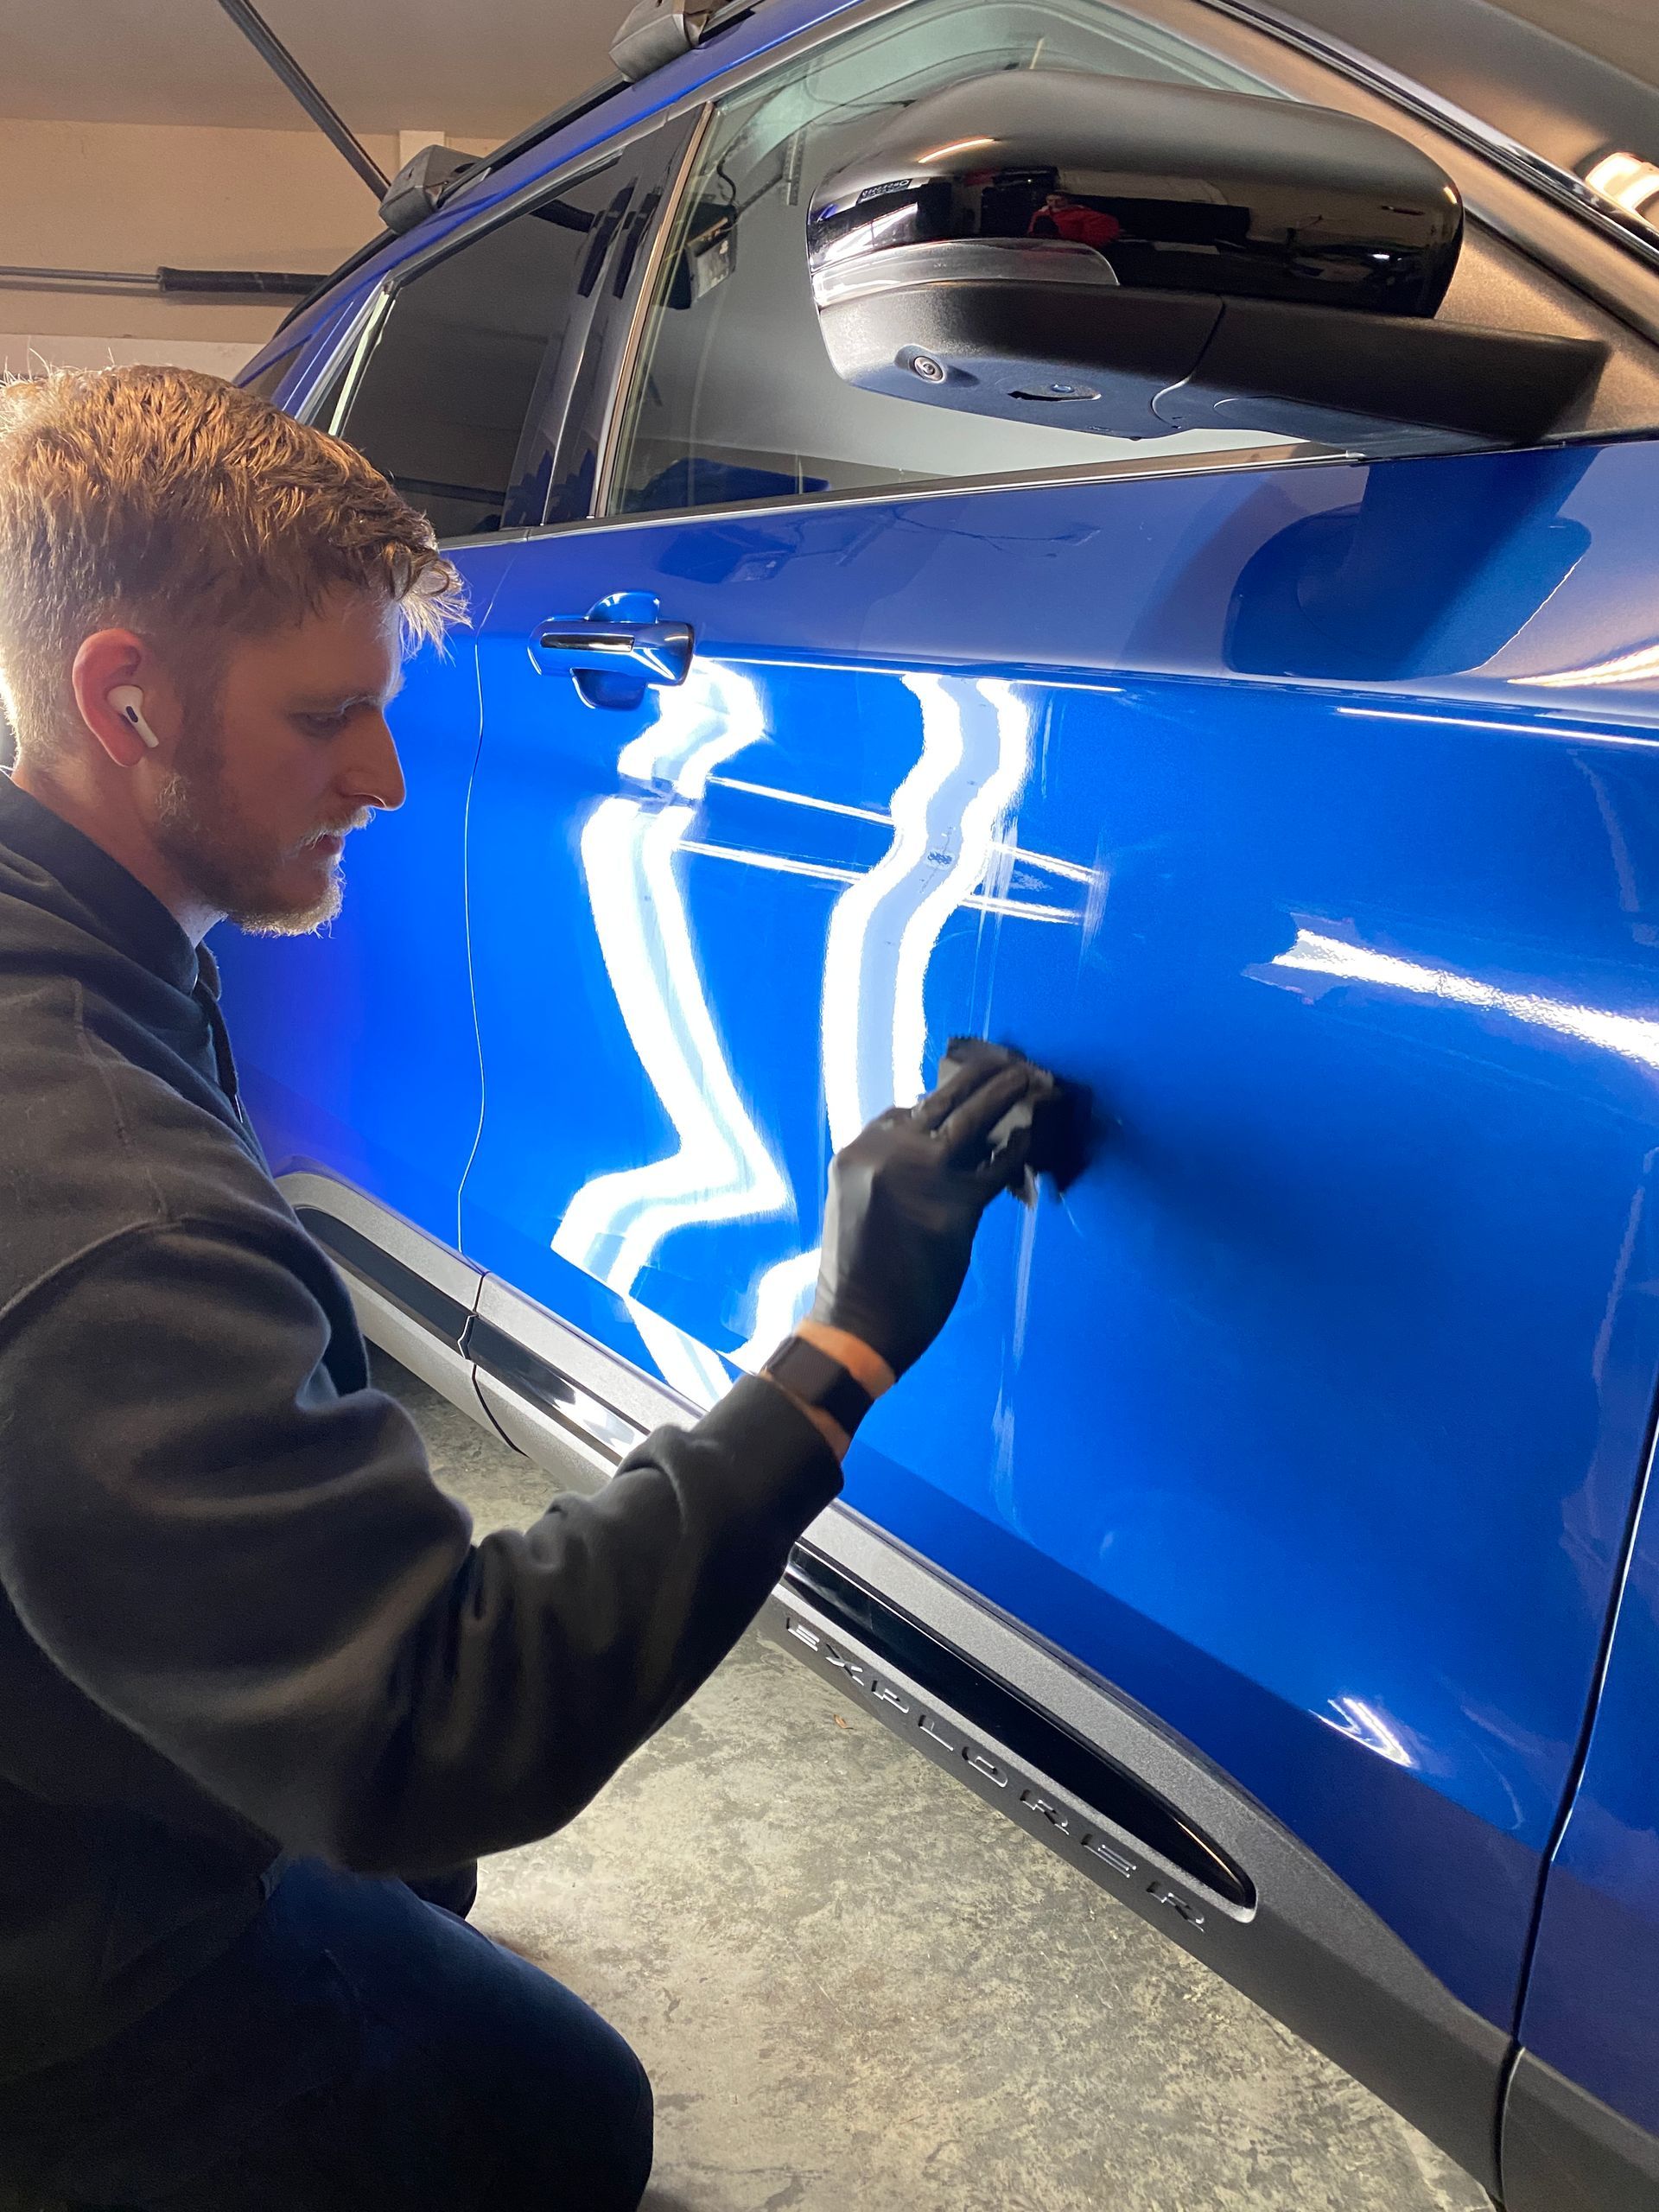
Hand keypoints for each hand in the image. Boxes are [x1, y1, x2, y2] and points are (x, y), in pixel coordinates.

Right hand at [808, 1057, 1036, 1378]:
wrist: (858, 1323)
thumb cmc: (859, 1273)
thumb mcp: (857, 1204)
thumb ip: (888, 1170)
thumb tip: (935, 1146)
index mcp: (856, 1152)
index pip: (907, 1109)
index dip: (946, 1095)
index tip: (975, 1085)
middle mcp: (884, 1152)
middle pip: (941, 1099)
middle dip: (983, 1076)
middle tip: (1014, 1063)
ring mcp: (919, 1175)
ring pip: (972, 1119)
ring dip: (1008, 1093)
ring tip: (1035, 1078)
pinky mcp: (953, 1206)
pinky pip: (996, 1166)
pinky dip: (1019, 1147)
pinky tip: (1034, 1136)